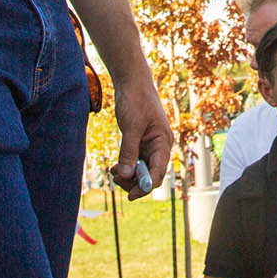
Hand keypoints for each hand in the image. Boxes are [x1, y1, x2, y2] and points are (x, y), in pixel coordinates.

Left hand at [110, 68, 174, 198]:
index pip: (158, 172)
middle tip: (116, 180)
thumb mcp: (131, 126)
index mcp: (163, 142)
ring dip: (128, 175)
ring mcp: (149, 145)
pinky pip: (134, 161)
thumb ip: (128, 151)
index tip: (131, 195)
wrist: (132, 81)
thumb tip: (124, 175)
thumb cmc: (136, 100)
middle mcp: (159, 146)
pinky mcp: (139, 141)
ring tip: (113, 172)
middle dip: (134, 181)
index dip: (145, 186)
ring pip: (141, 169)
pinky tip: (114, 167)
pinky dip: (125, 166)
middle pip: (150, 174)